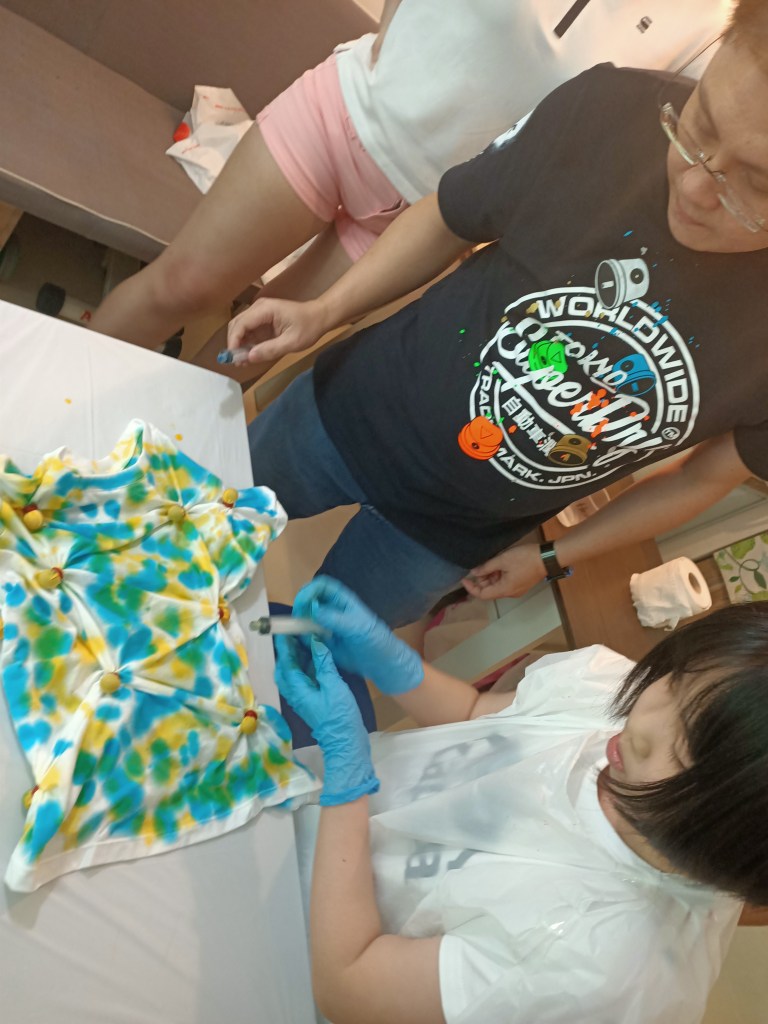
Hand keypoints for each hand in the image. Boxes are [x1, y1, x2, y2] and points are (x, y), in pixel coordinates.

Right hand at [227, 296, 326, 363]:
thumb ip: (270, 350)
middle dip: (234, 343)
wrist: (319, 317)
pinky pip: (249, 332)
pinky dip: (246, 344)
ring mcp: (259, 314)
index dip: (234, 341)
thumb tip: (249, 357)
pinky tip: (249, 357)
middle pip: (236, 324)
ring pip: (240, 329)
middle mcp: (258, 308)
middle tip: (237, 362)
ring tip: (242, 362)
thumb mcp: (292, 342)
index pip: (241, 324)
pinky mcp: (262, 321)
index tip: (234, 357)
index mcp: (265, 310)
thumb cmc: (308, 327)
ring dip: (239, 345)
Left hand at [274, 635, 379, 806]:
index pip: (286, 661)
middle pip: (285, 666)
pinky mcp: (311, 699)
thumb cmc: (340, 716)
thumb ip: (324, 663)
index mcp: (297, 688)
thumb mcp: (334, 686)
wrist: (346, 743)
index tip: (285, 628)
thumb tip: (315, 641)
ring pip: (294, 672)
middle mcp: (295, 692)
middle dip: (288, 648)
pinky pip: (303, 678)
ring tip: (307, 637)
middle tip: (297, 630)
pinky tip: (317, 655)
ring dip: (298, 655)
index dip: (284, 644)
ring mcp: (302, 696)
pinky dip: (306, 665)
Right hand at [293, 576, 423, 694]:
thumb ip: (335, 618)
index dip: (310, 590)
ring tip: (302, 636)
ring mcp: (326, 626)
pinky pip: (307, 637)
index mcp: (342, 601)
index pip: (322, 586)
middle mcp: (332, 611)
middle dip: (301, 608)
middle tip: (297, 622)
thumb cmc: (375, 641)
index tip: (302, 603)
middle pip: (309, 601)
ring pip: (305, 619)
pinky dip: (302, 639)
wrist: (381, 664)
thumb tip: (313, 609)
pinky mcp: (323, 642)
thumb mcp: (357, 628)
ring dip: (299, 625)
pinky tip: (306, 645)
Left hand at [462, 542, 546, 600]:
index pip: (482, 595)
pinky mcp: (521, 584)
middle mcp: (510, 593)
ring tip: (491, 563)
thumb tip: (474, 572)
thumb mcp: (503, 560)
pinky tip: (500, 565)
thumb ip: (486, 567)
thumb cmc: (525, 559)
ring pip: (498, 586)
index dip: (471, 588)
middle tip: (480, 565)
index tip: (464, 579)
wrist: (547, 558)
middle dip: (482, 579)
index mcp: (504, 590)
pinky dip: (499, 576)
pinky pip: (506, 583)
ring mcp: (517, 590)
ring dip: (491, 577)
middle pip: (490, 590)